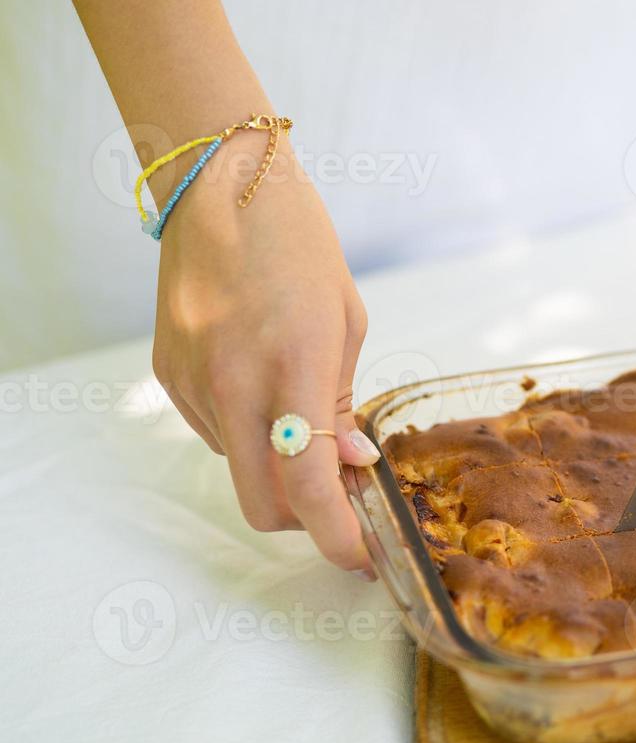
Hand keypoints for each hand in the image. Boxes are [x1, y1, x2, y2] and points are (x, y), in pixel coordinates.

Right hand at [151, 136, 378, 574]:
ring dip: (277, 467)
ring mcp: (192, 381)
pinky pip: (215, 434)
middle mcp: (234, 381)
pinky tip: (264, 388)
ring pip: (240, 469)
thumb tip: (353, 464)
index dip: (338, 534)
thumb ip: (345, 402)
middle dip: (306, 521)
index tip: (361, 555)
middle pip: (263, 503)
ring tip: (303, 413)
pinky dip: (248, 434)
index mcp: (293, 364)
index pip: (310, 481)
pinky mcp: (167, 374)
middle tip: (340, 502)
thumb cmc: (299, 246)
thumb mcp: (346, 322)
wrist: (219, 186)